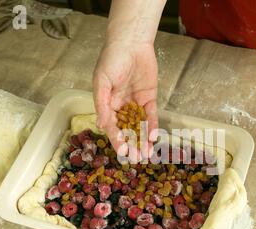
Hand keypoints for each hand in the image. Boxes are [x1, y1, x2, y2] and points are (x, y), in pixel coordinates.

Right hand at [93, 39, 158, 161]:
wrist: (131, 42)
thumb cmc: (112, 59)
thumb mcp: (102, 82)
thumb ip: (101, 104)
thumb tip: (101, 125)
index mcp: (107, 104)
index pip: (112, 126)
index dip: (116, 139)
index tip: (122, 152)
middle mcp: (121, 106)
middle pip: (126, 129)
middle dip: (131, 144)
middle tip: (136, 158)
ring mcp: (135, 103)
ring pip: (139, 125)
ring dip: (143, 139)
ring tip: (146, 154)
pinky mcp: (149, 98)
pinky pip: (151, 115)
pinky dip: (152, 126)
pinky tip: (154, 137)